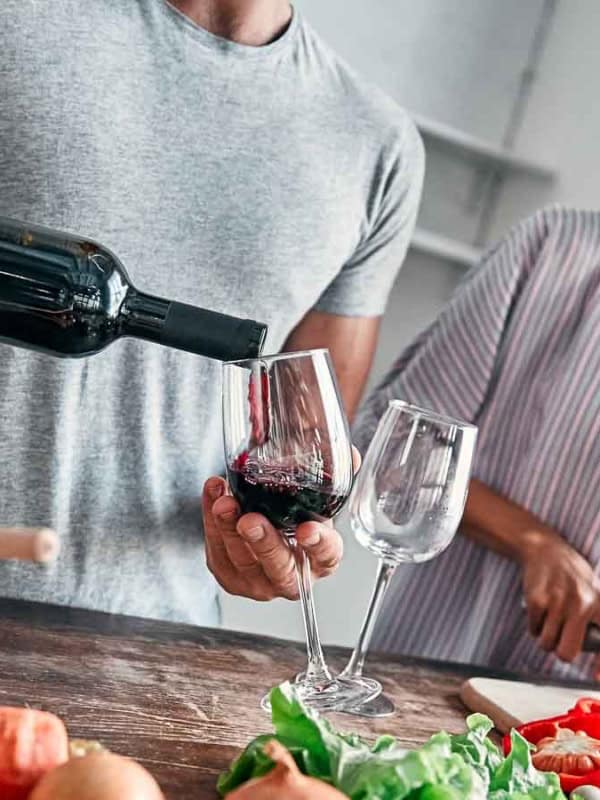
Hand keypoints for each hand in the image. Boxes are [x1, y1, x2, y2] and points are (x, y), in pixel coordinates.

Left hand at [202, 448, 359, 601]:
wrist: (263, 529)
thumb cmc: (294, 517)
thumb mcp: (315, 498)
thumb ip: (332, 475)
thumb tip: (349, 454)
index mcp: (320, 559)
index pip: (325, 555)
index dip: (318, 544)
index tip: (307, 529)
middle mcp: (290, 575)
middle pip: (278, 566)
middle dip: (263, 542)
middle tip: (249, 520)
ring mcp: (257, 581)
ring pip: (241, 560)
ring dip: (228, 529)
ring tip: (224, 501)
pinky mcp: (228, 575)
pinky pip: (217, 551)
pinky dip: (212, 521)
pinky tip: (214, 493)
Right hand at [521, 529, 599, 666]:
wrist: (545, 549)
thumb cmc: (572, 575)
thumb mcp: (594, 593)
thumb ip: (596, 621)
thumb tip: (596, 660)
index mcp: (599, 605)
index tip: (596, 678)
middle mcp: (582, 605)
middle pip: (567, 653)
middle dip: (562, 652)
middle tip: (560, 641)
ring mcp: (558, 602)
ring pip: (547, 644)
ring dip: (545, 638)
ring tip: (549, 621)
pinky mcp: (537, 600)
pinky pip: (533, 630)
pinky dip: (534, 625)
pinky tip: (540, 609)